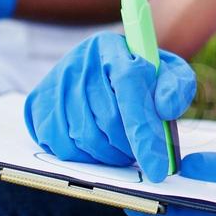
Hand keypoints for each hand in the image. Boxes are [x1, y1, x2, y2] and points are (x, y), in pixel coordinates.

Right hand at [24, 31, 195, 182]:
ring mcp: (55, 81)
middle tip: (140, 153)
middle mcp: (80, 60)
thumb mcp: (169, 74)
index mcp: (114, 48)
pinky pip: (58, 144)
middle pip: (107, 119)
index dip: (144, 131)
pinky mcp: (38, 102)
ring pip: (83, 137)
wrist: (104, 67)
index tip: (158, 168)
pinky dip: (82, 156)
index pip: (129, 85)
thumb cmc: (143, 77)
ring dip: (108, 156)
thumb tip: (164, 109)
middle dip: (129, 148)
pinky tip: (96, 147)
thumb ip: (177, 88)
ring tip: (120, 149)